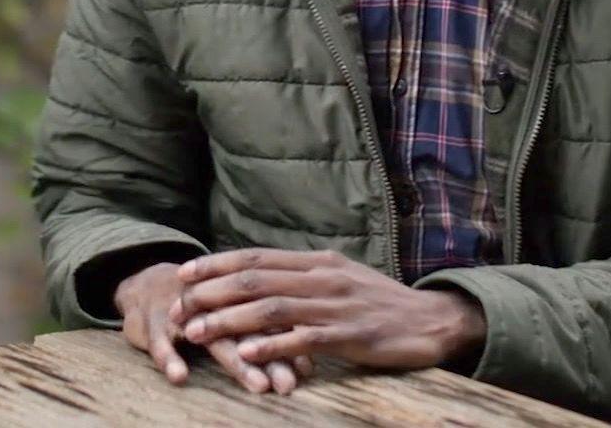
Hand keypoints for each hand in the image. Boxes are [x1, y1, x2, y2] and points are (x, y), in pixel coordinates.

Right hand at [114, 260, 313, 393]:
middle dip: (271, 357)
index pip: (268, 319)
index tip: (306, 370)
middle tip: (288, 384)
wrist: (146, 286)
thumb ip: (266, 337)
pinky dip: (169, 357)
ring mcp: (184, 311)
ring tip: (257, 384)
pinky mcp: (153, 320)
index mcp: (236, 298)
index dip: (287, 344)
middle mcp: (214, 302)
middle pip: (247, 328)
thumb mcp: (231, 320)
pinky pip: (160, 341)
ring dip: (235, 360)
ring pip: (212, 336)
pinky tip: (179, 376)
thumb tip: (308, 365)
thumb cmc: (200, 309)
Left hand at [169, 249, 485, 369]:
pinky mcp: (350, 334)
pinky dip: (271, 345)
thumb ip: (303, 278)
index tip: (183, 273)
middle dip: (211, 293)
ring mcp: (336, 305)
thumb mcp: (339, 280)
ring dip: (229, 320)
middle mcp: (322, 277)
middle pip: (256, 280)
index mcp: (317, 262)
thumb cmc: (380, 304)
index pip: (256, 257)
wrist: (432, 320)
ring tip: (196, 331)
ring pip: (271, 308)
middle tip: (178, 308)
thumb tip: (263, 277)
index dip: (216, 265)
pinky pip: (303, 339)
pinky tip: (246, 353)